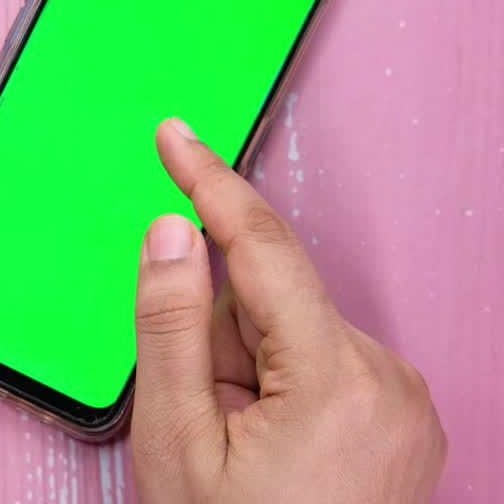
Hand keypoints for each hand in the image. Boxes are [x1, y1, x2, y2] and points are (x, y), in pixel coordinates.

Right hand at [131, 120, 445, 503]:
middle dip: (219, 326)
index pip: (264, 248)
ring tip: (232, 436)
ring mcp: (402, 402)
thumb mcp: (177, 439)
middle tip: (196, 402)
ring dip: (246, 358)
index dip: (209, 182)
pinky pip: (323, 360)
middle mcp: (388, 381)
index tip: (176, 135)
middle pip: (276, 296)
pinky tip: (261, 433)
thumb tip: (170, 233)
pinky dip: (277, 377)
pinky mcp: (400, 416)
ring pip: (296, 329)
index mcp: (336, 381)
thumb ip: (171, 325)